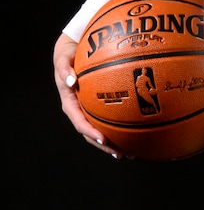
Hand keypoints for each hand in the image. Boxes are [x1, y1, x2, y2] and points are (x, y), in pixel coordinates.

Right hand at [53, 32, 121, 156]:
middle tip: (120, 154)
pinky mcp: (96, 108)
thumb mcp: (62, 61)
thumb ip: (64, 69)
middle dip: (105, 145)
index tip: (103, 139)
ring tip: (130, 154)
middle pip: (91, 134)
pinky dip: (119, 130)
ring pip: (100, 132)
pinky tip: (134, 136)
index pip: (79, 123)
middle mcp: (79, 112)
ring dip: (113, 144)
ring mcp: (87, 112)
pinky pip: (107, 122)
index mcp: (70, 105)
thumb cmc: (67, 58)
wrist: (69, 55)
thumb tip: (70, 80)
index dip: (90, 132)